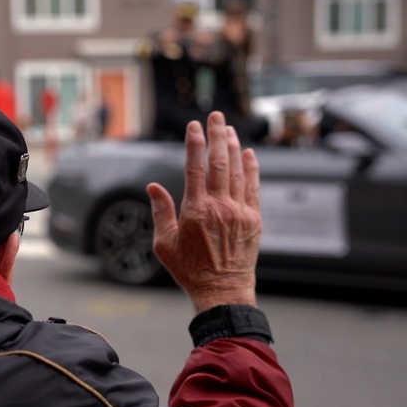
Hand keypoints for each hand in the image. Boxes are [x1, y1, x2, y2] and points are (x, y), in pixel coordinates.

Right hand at [146, 112, 261, 312]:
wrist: (222, 291)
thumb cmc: (190, 270)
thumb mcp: (165, 244)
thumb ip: (161, 212)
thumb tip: (153, 187)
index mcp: (195, 210)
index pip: (195, 167)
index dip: (195, 143)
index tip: (194, 127)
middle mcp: (220, 206)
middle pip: (219, 161)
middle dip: (217, 135)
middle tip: (216, 116)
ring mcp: (240, 212)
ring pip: (238, 170)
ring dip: (234, 146)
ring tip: (229, 129)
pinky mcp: (254, 219)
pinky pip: (254, 187)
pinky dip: (252, 168)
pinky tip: (249, 154)